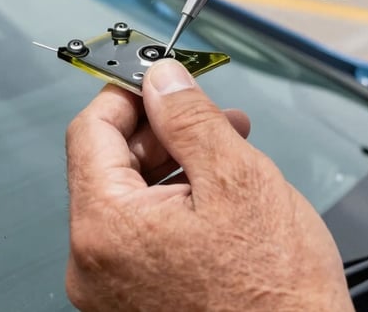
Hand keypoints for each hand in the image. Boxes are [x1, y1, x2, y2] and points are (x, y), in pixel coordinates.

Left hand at [66, 58, 352, 311]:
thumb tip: (161, 79)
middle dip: (162, 129)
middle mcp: (94, 265)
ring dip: (175, 162)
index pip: (90, 130)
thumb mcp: (237, 178)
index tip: (159, 79)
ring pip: (131, 197)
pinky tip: (218, 191)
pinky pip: (142, 233)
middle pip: (109, 163)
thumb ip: (189, 118)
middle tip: (210, 113)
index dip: (127, 93)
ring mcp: (112, 290)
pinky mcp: (135, 303)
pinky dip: (175, 203)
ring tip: (227, 147)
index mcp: (106, 228)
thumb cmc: (276, 296)